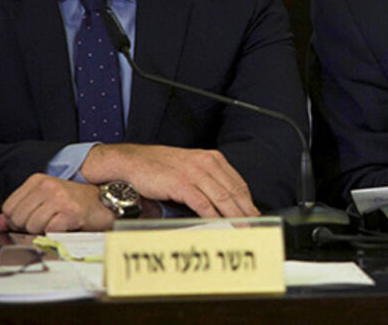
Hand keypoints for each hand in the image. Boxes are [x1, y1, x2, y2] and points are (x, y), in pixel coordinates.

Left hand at [0, 174, 114, 232]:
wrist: (107, 203)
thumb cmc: (76, 203)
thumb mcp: (43, 202)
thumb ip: (14, 212)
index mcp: (38, 180)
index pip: (8, 208)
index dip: (19, 219)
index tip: (37, 215)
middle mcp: (48, 186)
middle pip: (18, 219)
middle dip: (30, 226)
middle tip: (50, 219)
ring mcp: (59, 198)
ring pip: (32, 227)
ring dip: (45, 230)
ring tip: (60, 221)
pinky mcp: (70, 212)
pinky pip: (48, 231)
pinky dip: (57, 233)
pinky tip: (68, 225)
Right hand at [79, 143, 258, 218]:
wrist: (132, 161)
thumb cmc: (158, 168)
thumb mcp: (189, 169)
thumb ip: (206, 182)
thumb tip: (220, 204)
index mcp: (212, 159)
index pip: (237, 183)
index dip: (248, 201)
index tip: (255, 214)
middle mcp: (207, 163)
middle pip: (234, 191)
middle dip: (246, 211)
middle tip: (256, 226)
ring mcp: (195, 172)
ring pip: (222, 198)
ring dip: (235, 216)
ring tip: (243, 229)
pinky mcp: (182, 183)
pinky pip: (203, 203)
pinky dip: (214, 216)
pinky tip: (221, 225)